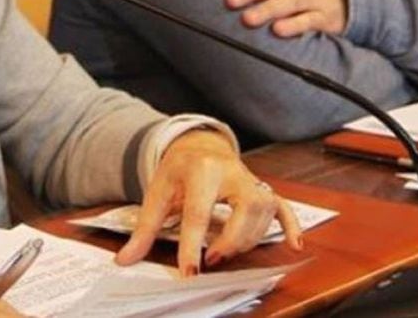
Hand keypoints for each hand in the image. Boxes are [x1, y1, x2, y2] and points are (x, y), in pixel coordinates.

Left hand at [115, 128, 302, 275]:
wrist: (197, 145)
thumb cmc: (177, 171)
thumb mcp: (156, 194)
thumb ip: (144, 229)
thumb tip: (124, 260)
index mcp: (200, 169)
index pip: (199, 210)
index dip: (193, 244)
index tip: (190, 271)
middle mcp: (231, 171)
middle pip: (245, 205)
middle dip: (231, 237)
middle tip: (212, 258)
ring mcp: (251, 179)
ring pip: (264, 208)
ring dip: (250, 237)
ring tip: (227, 252)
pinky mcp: (263, 189)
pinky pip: (284, 205)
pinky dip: (291, 225)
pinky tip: (293, 245)